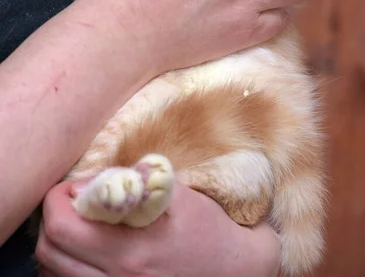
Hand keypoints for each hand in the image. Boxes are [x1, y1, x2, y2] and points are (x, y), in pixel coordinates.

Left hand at [36, 181, 280, 276]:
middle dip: (54, 218)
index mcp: (130, 250)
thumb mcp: (177, 195)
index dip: (59, 198)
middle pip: (49, 252)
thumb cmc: (208, 229)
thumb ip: (136, 181)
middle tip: (73, 202)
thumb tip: (96, 179)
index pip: (62, 226)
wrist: (234, 271)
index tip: (75, 186)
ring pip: (54, 273)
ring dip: (59, 243)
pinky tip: (88, 249)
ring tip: (80, 224)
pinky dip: (69, 265)